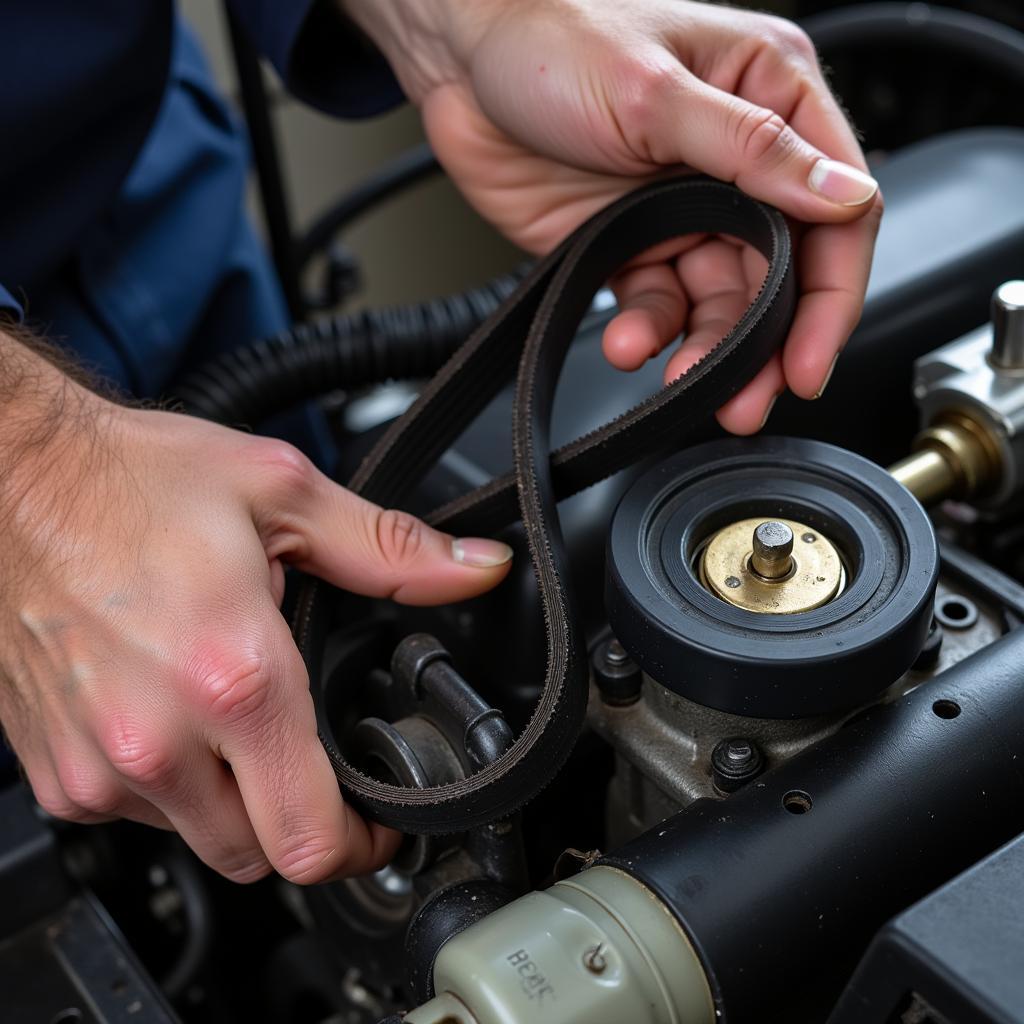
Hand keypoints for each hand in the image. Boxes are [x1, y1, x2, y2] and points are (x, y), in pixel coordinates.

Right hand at [0, 335, 512, 881]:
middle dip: (308, 824)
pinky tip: (180, 713)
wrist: (11, 478)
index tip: (383, 821)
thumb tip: (473, 569)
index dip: (366, 844)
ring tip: (244, 717)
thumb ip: (388, 550)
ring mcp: (96, 764)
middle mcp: (157, 738)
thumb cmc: (130, 480)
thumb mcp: (281, 497)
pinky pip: (137, 812)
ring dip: (238, 800)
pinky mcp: (54, 770)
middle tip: (324, 766)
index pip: (312, 836)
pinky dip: (175, 783)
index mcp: (232, 677)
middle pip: (262, 855)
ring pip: (200, 837)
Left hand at [344, 0, 881, 432]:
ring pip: (721, 303)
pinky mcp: (634, 244)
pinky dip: (648, 333)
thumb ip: (752, 148)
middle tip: (749, 401)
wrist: (462, 63)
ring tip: (682, 380)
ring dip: (706, 352)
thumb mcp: (657, 90)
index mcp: (771, 97)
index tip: (809, 361)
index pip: (838, 209)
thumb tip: (842, 195)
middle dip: (769, 345)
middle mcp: (737, 160)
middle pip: (783, 275)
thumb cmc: (553, 36)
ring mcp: (684, 208)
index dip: (831, 295)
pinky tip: (629, 342)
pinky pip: (658, 306)